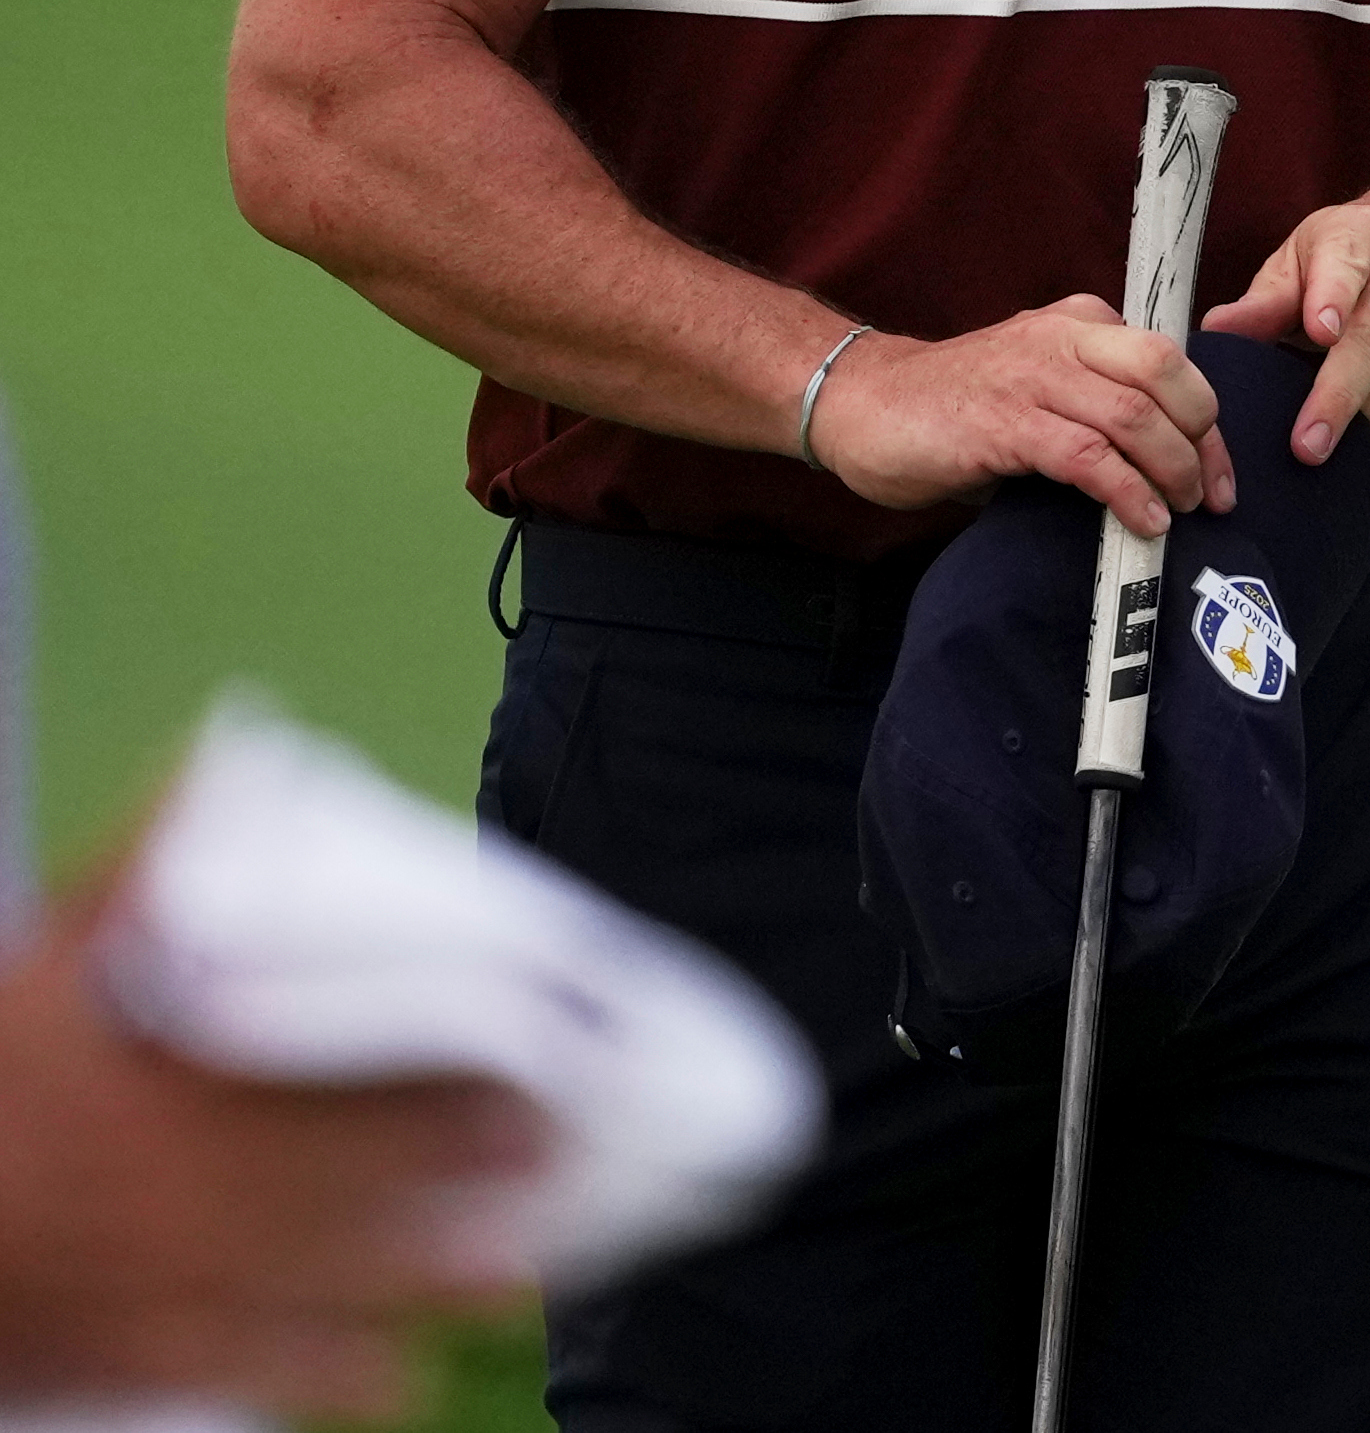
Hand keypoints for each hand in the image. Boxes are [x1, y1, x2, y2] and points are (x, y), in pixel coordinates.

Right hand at [0, 882, 544, 1415]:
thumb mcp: (35, 967)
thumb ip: (137, 878)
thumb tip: (220, 754)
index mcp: (170, 1084)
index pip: (335, 1065)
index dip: (440, 1061)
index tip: (532, 1045)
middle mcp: (186, 1183)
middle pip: (355, 1172)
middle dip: (464, 1164)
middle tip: (562, 1145)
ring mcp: (167, 1279)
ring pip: (328, 1279)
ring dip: (432, 1277)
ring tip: (525, 1272)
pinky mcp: (139, 1355)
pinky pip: (257, 1375)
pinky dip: (335, 1382)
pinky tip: (402, 1382)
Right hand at [803, 295, 1231, 535]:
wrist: (862, 403)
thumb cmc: (957, 404)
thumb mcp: (1041, 382)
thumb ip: (1096, 402)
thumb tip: (1167, 463)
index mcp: (1082, 323)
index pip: (1171, 363)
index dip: (1208, 424)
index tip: (1220, 474)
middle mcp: (1064, 339)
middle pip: (1167, 375)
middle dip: (1202, 441)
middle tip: (1209, 494)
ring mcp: (1033, 377)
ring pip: (1135, 415)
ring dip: (1172, 470)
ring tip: (1181, 510)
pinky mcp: (1004, 424)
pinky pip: (1088, 456)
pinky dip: (1127, 492)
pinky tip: (1143, 520)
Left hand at [1205, 185, 1369, 471]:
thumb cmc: (1353, 259)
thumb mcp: (1304, 256)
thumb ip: (1266, 299)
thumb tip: (1218, 333)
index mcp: (1362, 238)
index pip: (1348, 266)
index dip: (1333, 299)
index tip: (1318, 333)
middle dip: (1341, 398)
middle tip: (1306, 448)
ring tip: (1336, 463)